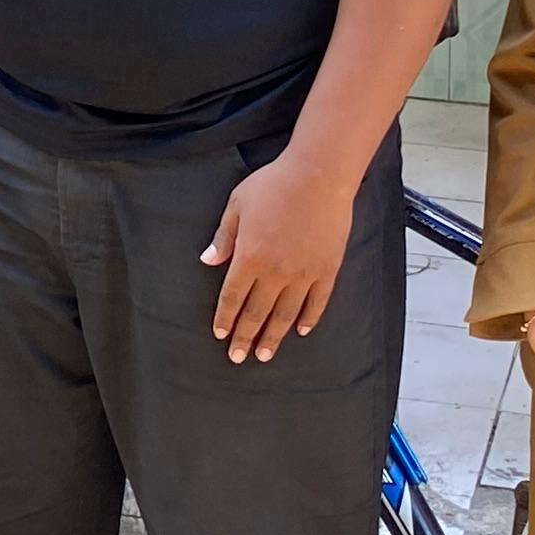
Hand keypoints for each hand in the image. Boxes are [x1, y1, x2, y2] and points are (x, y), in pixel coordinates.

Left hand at [202, 145, 356, 361]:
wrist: (318, 176)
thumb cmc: (274, 185)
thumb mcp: (238, 205)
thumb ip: (224, 237)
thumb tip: (207, 261)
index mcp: (249, 256)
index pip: (232, 296)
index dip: (225, 318)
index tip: (220, 335)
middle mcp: (275, 272)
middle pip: (257, 312)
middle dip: (245, 337)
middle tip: (237, 357)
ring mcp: (303, 273)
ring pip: (285, 314)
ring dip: (273, 336)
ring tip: (265, 355)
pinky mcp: (327, 270)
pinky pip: (316, 302)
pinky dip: (308, 319)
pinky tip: (300, 331)